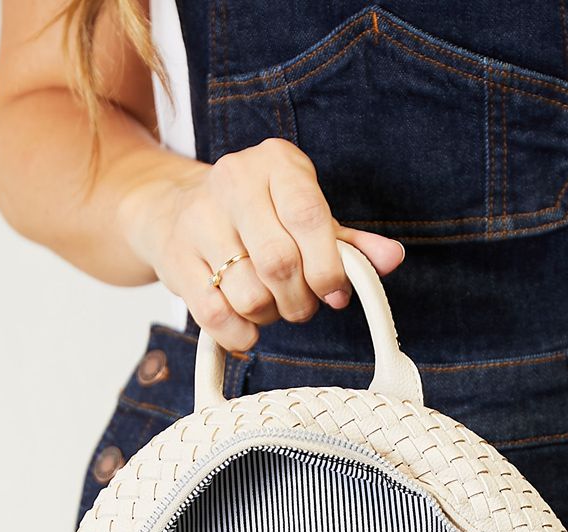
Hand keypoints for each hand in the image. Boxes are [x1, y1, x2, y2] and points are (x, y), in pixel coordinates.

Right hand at [114, 138, 405, 351]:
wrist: (175, 207)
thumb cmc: (258, 215)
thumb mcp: (306, 215)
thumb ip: (350, 242)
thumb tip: (392, 259)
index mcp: (276, 162)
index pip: (308, 217)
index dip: (327, 266)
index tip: (335, 294)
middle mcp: (233, 181)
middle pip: (280, 263)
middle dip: (300, 301)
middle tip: (302, 306)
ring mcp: (199, 219)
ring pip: (249, 295)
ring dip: (269, 316)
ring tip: (269, 305)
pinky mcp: (176, 258)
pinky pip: (216, 316)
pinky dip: (240, 334)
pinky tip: (246, 324)